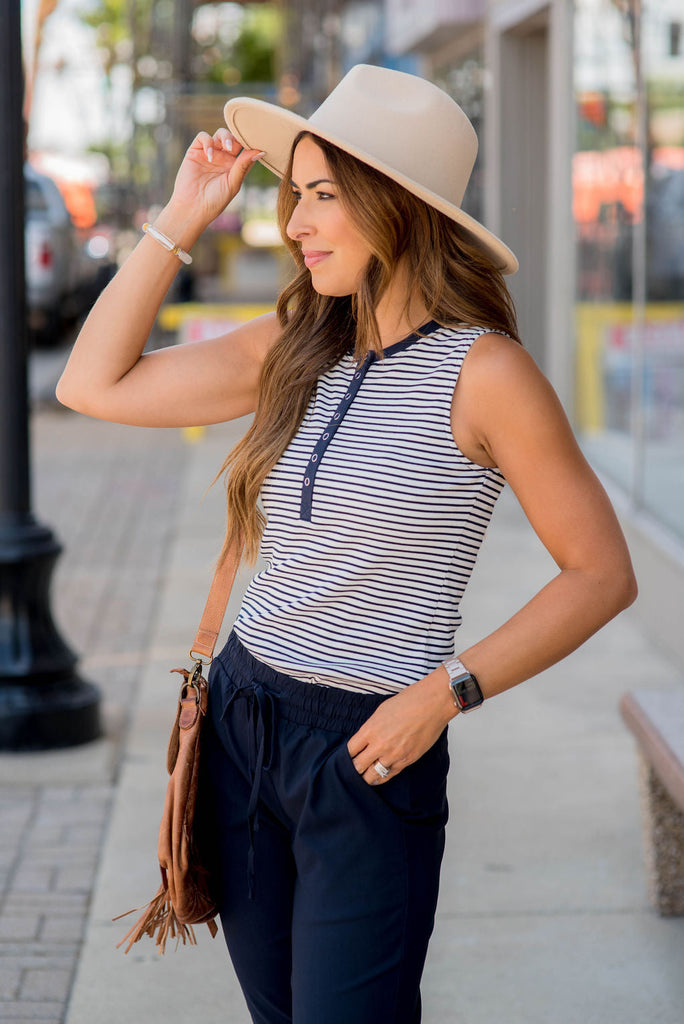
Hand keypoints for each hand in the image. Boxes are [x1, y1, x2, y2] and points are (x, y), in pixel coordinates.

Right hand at [169, 128, 263, 226]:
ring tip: (227, 147)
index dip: (251, 144)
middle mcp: (224, 159)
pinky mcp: (195, 151)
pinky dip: (208, 142)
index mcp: (235, 167)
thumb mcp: (233, 183)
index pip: (246, 149)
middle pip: (235, 138)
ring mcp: (210, 154)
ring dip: (226, 137)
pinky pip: (203, 137)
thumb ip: (243, 166)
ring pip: (221, 134)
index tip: (257, 142)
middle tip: (238, 146)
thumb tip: (260, 151)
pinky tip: (210, 156)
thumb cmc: (215, 201)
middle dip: (238, 137)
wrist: (192, 208)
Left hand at [346, 667, 457, 785]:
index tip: (347, 757)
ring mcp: (394, 754)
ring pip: (372, 776)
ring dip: (366, 776)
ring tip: (364, 776)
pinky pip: (390, 775)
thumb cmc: (409, 701)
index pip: (350, 751)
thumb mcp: (381, 711)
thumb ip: (371, 728)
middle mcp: (380, 745)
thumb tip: (365, 740)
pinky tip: (378, 777)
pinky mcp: (408, 760)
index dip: (346, 755)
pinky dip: (382, 777)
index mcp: (370, 729)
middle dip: (354, 768)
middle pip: (357, 766)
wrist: (433, 703)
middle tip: (353, 769)